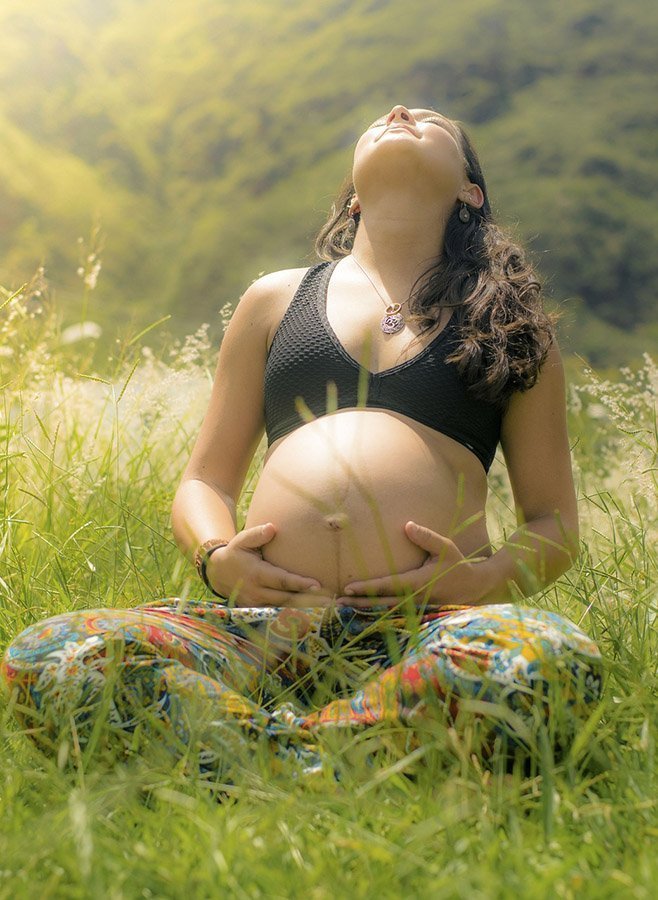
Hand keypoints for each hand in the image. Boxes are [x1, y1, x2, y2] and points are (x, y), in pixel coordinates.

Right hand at [206, 523, 333, 607]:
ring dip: (305, 610)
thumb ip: (257, 534)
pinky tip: (312, 615)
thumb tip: (272, 528)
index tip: (317, 584)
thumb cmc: (236, 552)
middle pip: (286, 598)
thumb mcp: (242, 540)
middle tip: (330, 602)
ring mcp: (257, 604)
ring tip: (327, 610)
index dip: (299, 583)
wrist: (217, 573)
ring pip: (284, 609)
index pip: (281, 580)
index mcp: (256, 574)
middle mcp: (257, 592)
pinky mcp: (257, 610)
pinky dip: (294, 615)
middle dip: (309, 601)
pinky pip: (278, 614)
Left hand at [338, 521, 489, 607]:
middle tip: (337, 602)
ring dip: (364, 610)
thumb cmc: (457, 564)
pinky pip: (393, 614)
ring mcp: (415, 609)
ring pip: (385, 611)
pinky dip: (376, 614)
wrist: (474, 587)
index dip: (367, 587)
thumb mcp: (445, 547)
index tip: (348, 588)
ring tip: (343, 608)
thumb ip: (426, 537)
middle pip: (381, 603)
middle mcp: (414, 599)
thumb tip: (407, 525)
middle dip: (359, 603)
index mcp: (418, 582)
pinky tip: (361, 613)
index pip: (388, 586)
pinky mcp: (416, 613)